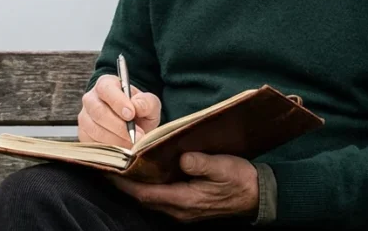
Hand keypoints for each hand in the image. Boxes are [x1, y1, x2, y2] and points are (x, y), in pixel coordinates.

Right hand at [78, 74, 161, 146]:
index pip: (106, 89)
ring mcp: (85, 117)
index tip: (131, 114)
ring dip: (116, 139)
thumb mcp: (150, 104)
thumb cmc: (139, 112)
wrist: (133, 127)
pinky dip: (109, 148)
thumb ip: (147, 102)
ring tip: (132, 142)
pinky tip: (122, 147)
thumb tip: (137, 105)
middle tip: (136, 135)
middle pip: (98, 111)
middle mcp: (91, 99)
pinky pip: (92, 143)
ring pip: (95, 129)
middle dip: (119, 126)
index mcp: (106, 84)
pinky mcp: (83, 134)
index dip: (117, 102)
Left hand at [109, 152, 259, 221]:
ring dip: (137, 184)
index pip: (146, 193)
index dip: (125, 183)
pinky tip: (147, 171)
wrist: (258, 196)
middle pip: (144, 197)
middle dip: (125, 183)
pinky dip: (150, 185)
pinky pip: (161, 196)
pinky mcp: (187, 205)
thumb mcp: (223, 168)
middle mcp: (179, 209)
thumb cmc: (240, 181)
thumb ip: (201, 164)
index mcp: (185, 200)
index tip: (109, 170)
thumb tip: (182, 158)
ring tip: (124, 165)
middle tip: (110, 164)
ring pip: (151, 197)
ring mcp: (183, 209)